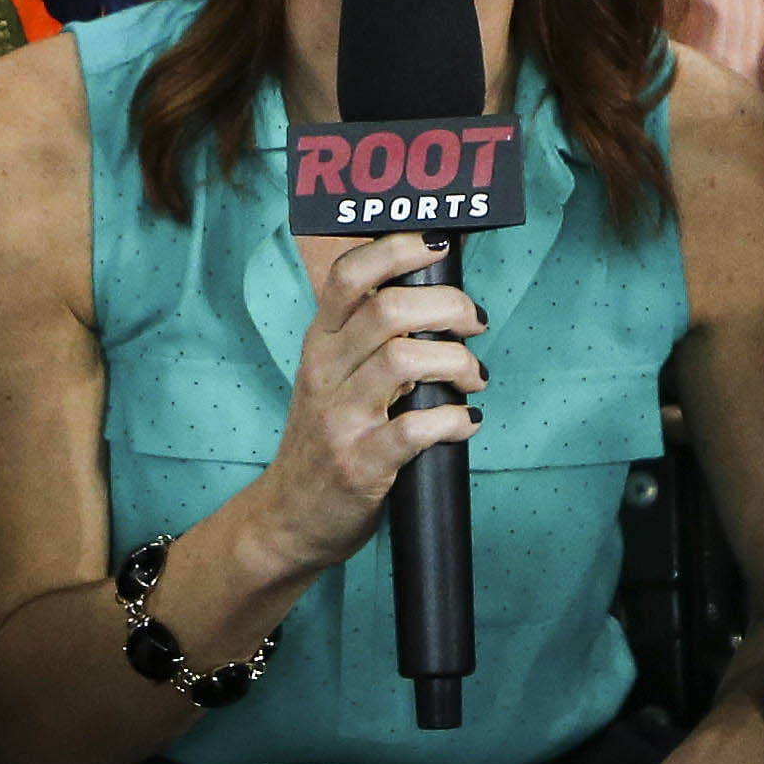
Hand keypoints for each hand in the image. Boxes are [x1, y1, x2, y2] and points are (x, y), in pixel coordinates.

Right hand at [249, 229, 483, 574]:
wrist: (288, 516)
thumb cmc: (324, 439)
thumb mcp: (331, 377)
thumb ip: (369, 338)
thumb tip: (440, 299)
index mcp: (319, 343)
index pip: (349, 274)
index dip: (397, 249)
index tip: (440, 248)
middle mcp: (324, 372)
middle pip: (388, 309)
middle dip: (448, 306)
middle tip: (474, 325)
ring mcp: (339, 419)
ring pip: (404, 360)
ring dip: (457, 363)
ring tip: (473, 378)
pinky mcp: (359, 465)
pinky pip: (415, 430)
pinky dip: (453, 420)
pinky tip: (466, 422)